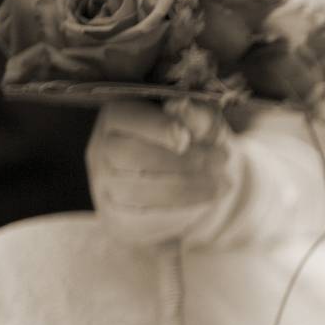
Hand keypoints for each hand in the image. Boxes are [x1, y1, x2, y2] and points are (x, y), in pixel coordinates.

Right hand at [87, 99, 232, 247]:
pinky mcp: (116, 218)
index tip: (185, 138)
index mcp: (117, 118)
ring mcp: (105, 186)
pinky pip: (143, 219)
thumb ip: (193, 115)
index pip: (125, 117)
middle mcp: (101, 150)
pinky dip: (179, 213)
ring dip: (187, 189)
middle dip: (183, 161)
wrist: (180, 188)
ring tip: (222, 184)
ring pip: (137, 191)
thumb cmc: (191, 144)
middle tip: (222, 159)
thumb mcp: (199, 123)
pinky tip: (205, 203)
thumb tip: (181, 106)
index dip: (155, 128)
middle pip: (132, 155)